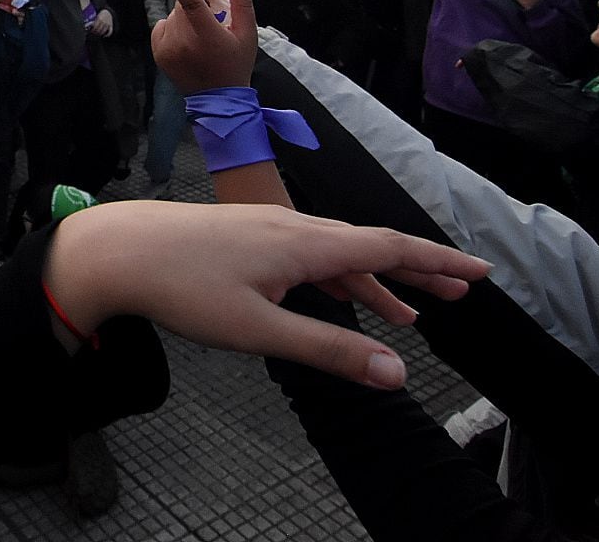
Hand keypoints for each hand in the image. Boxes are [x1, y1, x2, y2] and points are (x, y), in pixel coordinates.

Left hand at [45, 202, 492, 388]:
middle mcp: (293, 225)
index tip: (480, 273)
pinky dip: (336, 278)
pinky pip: (308, 255)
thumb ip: (329, 350)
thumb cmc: (183, 288)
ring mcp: (268, 227)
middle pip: (371, 247)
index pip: (390, 248)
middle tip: (463, 292)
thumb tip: (396, 372)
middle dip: (418, 272)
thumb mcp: (261, 330)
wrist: (117, 250)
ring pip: (338, 254)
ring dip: (377, 282)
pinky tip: (339, 299)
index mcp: (305, 243)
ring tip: (411, 317)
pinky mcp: (247, 237)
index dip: (438, 262)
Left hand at [88, 8, 113, 37]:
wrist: (108, 12)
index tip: (90, 31)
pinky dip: (107, 35)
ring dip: (100, 34)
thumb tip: (87, 26)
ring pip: (103, 31)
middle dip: (95, 32)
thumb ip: (92, 21)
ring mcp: (108, 24)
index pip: (95, 27)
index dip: (92, 30)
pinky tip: (104, 36)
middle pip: (99, 30)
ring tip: (97, 34)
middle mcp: (104, 22)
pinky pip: (110, 31)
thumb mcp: (96, 16)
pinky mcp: (111, 25)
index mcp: (99, 19)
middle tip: (93, 33)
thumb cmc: (100, 14)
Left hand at [152, 0, 256, 91]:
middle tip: (205, 16)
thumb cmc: (236, 64)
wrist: (218, 98)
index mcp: (208, 37)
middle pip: (182, 7)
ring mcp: (169, 49)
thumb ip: (243, 4)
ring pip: (173, 16)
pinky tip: (187, 39)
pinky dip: (172, 27)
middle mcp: (185, 43)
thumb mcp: (248, 35)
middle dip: (193, 4)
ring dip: (184, 17)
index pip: (192, 4)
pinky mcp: (159, 53)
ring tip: (199, 35)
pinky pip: (162, 26)